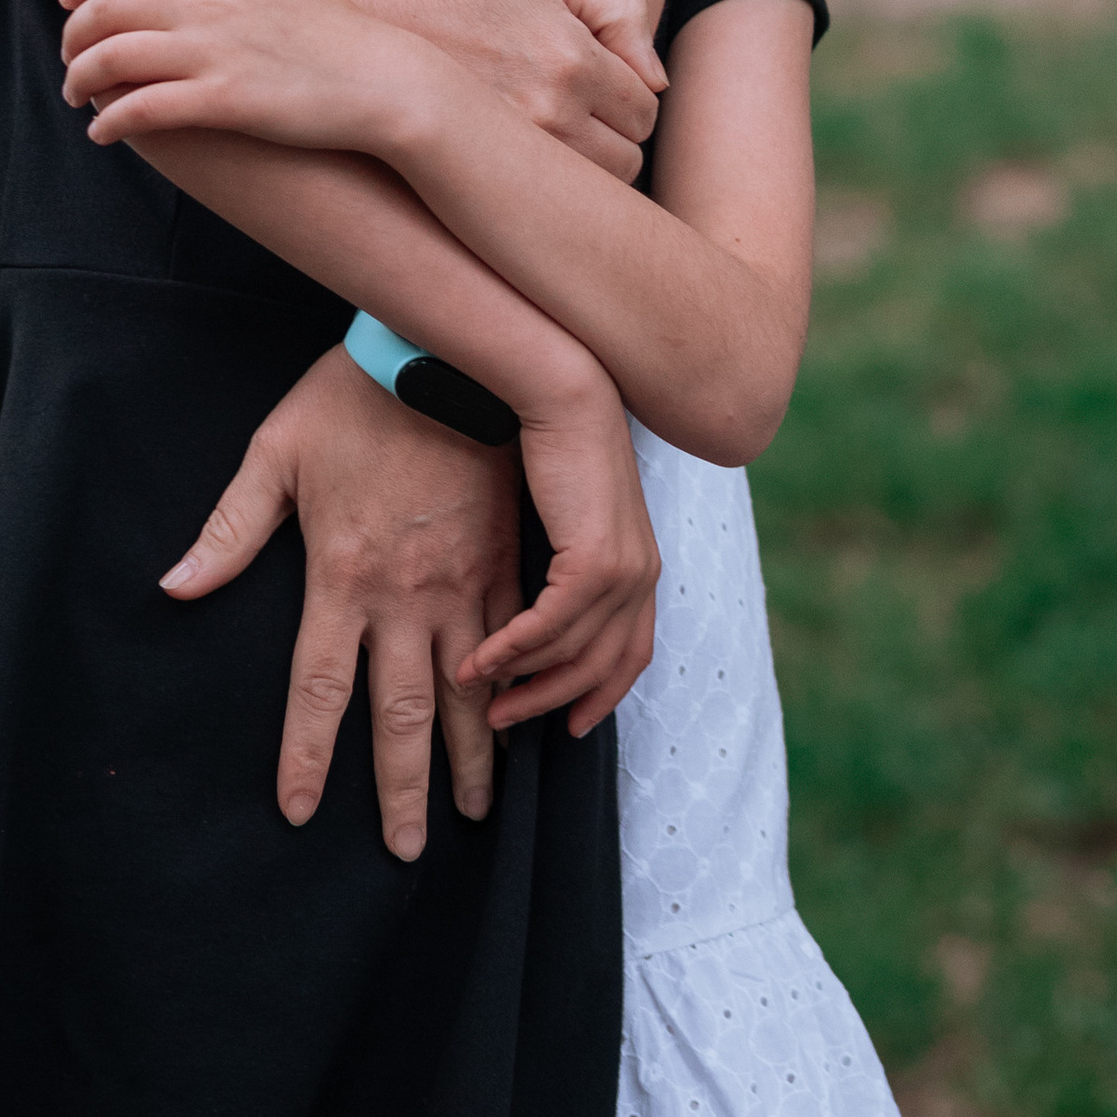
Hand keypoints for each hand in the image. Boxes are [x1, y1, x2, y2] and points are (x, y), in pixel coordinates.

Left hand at [62, 0, 440, 157]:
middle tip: (68, 59)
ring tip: (78, 97)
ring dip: (81, 79)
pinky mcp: (223, 101)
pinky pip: (144, 109)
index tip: (69, 2)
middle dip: (73, 35)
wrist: (385, 80)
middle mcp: (209, 5)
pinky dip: (112, 121)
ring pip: (113, 57)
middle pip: (107, 8)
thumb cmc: (340, 27)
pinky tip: (104, 133)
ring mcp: (214, 52)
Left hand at [161, 343, 520, 859]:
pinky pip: (515, 642)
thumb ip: (229, 530)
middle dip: (403, 790)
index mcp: (342, 576)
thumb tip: (173, 587)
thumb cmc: (350, 399)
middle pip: (401, 714)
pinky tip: (520, 726)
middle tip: (407, 852)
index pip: (319, 690)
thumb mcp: (275, 453)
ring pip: (469, 691)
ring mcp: (463, 583)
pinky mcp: (505, 561)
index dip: (309, 757)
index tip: (301, 812)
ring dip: (472, 757)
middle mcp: (405, 596)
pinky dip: (517, 690)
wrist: (442, 354)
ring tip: (474, 813)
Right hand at [382, 0, 664, 182]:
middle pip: (628, 162)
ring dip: (584, 172)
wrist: (372, 24)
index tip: (601, 87)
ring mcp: (514, 151)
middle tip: (577, 114)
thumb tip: (657, 83)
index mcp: (572, 58)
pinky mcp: (480, 178)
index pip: (644, 110)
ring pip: (591, 195)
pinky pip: (545, 208)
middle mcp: (549, 111)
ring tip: (550, 140)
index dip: (630, 99)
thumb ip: (619, 10)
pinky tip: (524, 164)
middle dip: (614, 140)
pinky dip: (547, 193)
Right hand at [464, 371, 659, 739]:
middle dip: (550, 701)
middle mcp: (642, 575)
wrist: (563, 391)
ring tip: (474, 689)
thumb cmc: (553, 445)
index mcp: (641, 566)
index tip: (564, 725)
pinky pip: (550, 626)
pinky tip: (478, 659)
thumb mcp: (566, 515)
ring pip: (571, 652)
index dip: (599, 695)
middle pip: (603, 666)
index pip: (631, 654)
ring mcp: (625, 571)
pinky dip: (511, 649)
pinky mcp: (595, 560)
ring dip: (519, 679)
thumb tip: (531, 615)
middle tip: (501, 721)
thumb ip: (562, 565)